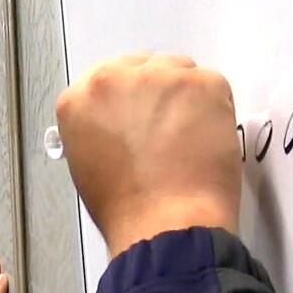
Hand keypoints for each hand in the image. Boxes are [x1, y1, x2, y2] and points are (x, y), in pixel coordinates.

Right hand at [55, 53, 240, 258]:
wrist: (164, 224)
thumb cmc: (123, 207)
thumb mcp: (87, 161)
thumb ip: (99, 126)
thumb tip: (124, 121)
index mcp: (78, 99)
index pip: (107, 81)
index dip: (128, 101)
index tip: (140, 119)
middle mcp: (112, 78)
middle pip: (142, 67)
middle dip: (156, 93)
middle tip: (169, 127)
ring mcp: (159, 76)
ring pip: (178, 71)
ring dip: (185, 97)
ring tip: (191, 137)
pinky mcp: (201, 83)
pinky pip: (211, 85)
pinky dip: (215, 109)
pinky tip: (208, 139)